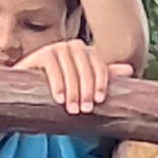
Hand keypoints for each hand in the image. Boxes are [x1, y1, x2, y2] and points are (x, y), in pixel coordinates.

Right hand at [17, 39, 131, 114]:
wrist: (28, 92)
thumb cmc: (60, 91)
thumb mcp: (83, 86)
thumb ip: (103, 77)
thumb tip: (130, 70)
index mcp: (87, 53)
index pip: (100, 65)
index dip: (101, 82)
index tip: (99, 101)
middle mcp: (74, 47)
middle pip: (86, 66)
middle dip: (87, 89)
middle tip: (85, 109)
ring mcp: (56, 48)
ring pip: (70, 67)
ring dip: (73, 90)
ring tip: (72, 109)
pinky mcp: (41, 54)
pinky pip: (52, 66)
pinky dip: (57, 83)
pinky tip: (59, 98)